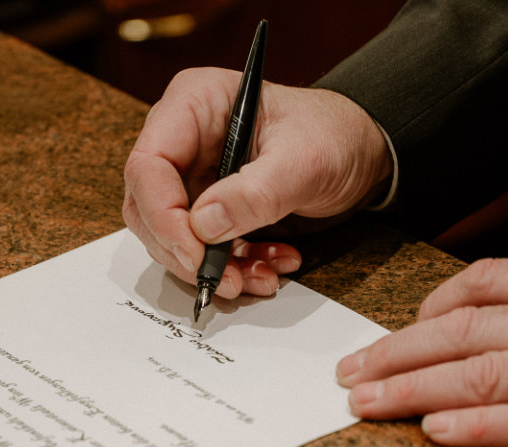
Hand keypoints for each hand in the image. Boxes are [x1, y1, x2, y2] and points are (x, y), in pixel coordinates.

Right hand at [122, 69, 391, 299]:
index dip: (164, 215)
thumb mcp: (304, 162)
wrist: (360, 152)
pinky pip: (202, 249)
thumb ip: (255, 193)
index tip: (195, 254)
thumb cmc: (333, 136)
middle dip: (185, 252)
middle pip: (148, 207)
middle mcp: (183, 139)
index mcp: (194, 104)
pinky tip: (272, 265)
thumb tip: (204, 225)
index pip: (148, 164)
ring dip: (213, 268)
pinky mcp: (209, 207)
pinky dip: (234, 266)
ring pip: (172, 236)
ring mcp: (193, 175)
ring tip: (261, 277)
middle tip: (226, 280)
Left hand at [336, 257, 507, 446]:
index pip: (488, 283)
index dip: (432, 306)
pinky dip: (478, 426)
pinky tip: (434, 433)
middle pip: (464, 330)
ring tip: (365, 404)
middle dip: (398, 350)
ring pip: (481, 372)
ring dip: (413, 388)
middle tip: (350, 372)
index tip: (401, 326)